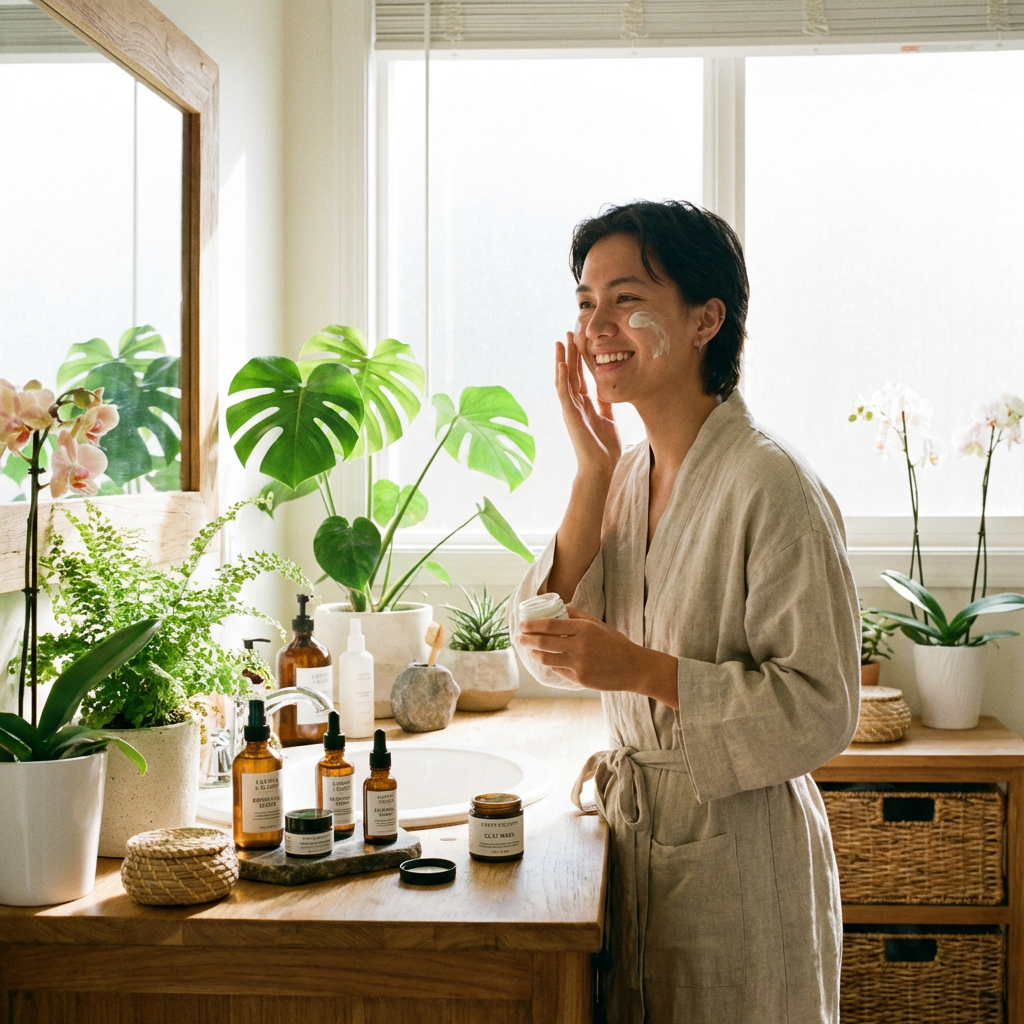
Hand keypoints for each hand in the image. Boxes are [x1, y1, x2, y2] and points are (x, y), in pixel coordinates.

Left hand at [518, 608, 678, 707]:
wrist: (633, 668)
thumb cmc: (615, 643)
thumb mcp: (597, 624)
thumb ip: (576, 615)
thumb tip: (556, 607)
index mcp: (584, 629)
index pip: (550, 625)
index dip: (532, 625)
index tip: (522, 625)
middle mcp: (580, 646)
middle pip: (544, 642)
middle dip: (527, 640)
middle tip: (518, 637)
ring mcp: (579, 664)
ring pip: (547, 659)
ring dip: (534, 654)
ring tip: (529, 649)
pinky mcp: (580, 679)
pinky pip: (558, 670)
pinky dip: (549, 664)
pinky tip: (545, 659)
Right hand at [556, 334, 620, 478]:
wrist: (601, 467)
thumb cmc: (605, 447)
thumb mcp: (609, 418)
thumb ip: (605, 404)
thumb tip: (608, 390)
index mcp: (585, 404)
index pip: (581, 376)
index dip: (580, 359)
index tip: (580, 341)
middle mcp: (575, 404)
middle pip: (571, 373)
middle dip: (569, 353)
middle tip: (568, 333)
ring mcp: (571, 409)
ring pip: (564, 379)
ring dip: (562, 360)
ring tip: (560, 341)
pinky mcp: (570, 415)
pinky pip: (564, 393)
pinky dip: (562, 378)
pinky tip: (562, 364)